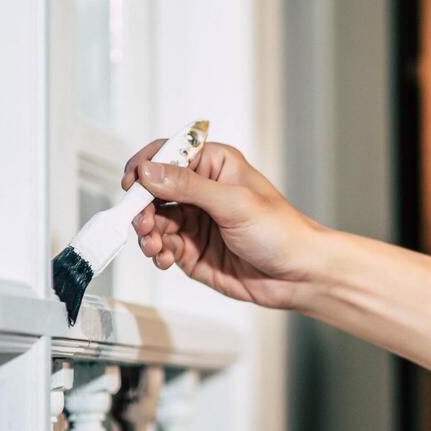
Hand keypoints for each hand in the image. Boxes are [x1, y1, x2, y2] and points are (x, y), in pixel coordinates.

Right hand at [120, 139, 323, 310]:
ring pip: (153, 220)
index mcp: (215, 165)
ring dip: (147, 234)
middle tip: (143, 225)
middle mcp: (201, 191)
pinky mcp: (192, 249)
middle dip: (142, 207)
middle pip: (152, 190)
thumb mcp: (235, 203)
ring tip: (155, 247)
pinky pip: (162, 246)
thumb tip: (150, 171)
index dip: (145, 166)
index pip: (168, 154)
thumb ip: (189, 186)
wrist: (299, 275)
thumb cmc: (281, 231)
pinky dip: (157, 253)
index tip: (132, 184)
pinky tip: (165, 259)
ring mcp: (195, 221)